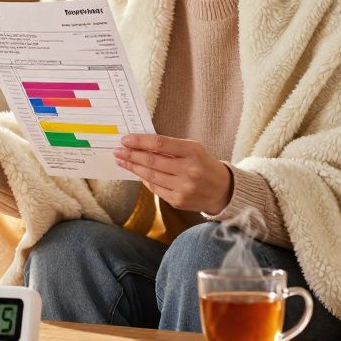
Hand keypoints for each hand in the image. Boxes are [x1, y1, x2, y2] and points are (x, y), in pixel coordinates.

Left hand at [113, 134, 232, 213]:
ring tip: (122, 160)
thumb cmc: (203, 164)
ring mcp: (183, 187)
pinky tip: (137, 173)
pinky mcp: (178, 201)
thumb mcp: (193, 149)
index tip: (125, 139)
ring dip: (133, 167)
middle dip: (131, 155)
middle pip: (152, 161)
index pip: (160, 144)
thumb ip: (170, 147)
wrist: (223, 190)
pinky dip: (145, 180)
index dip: (140, 141)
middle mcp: (188, 170)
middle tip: (118, 150)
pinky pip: (155, 189)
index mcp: (192, 152)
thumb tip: (141, 144)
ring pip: (151, 176)